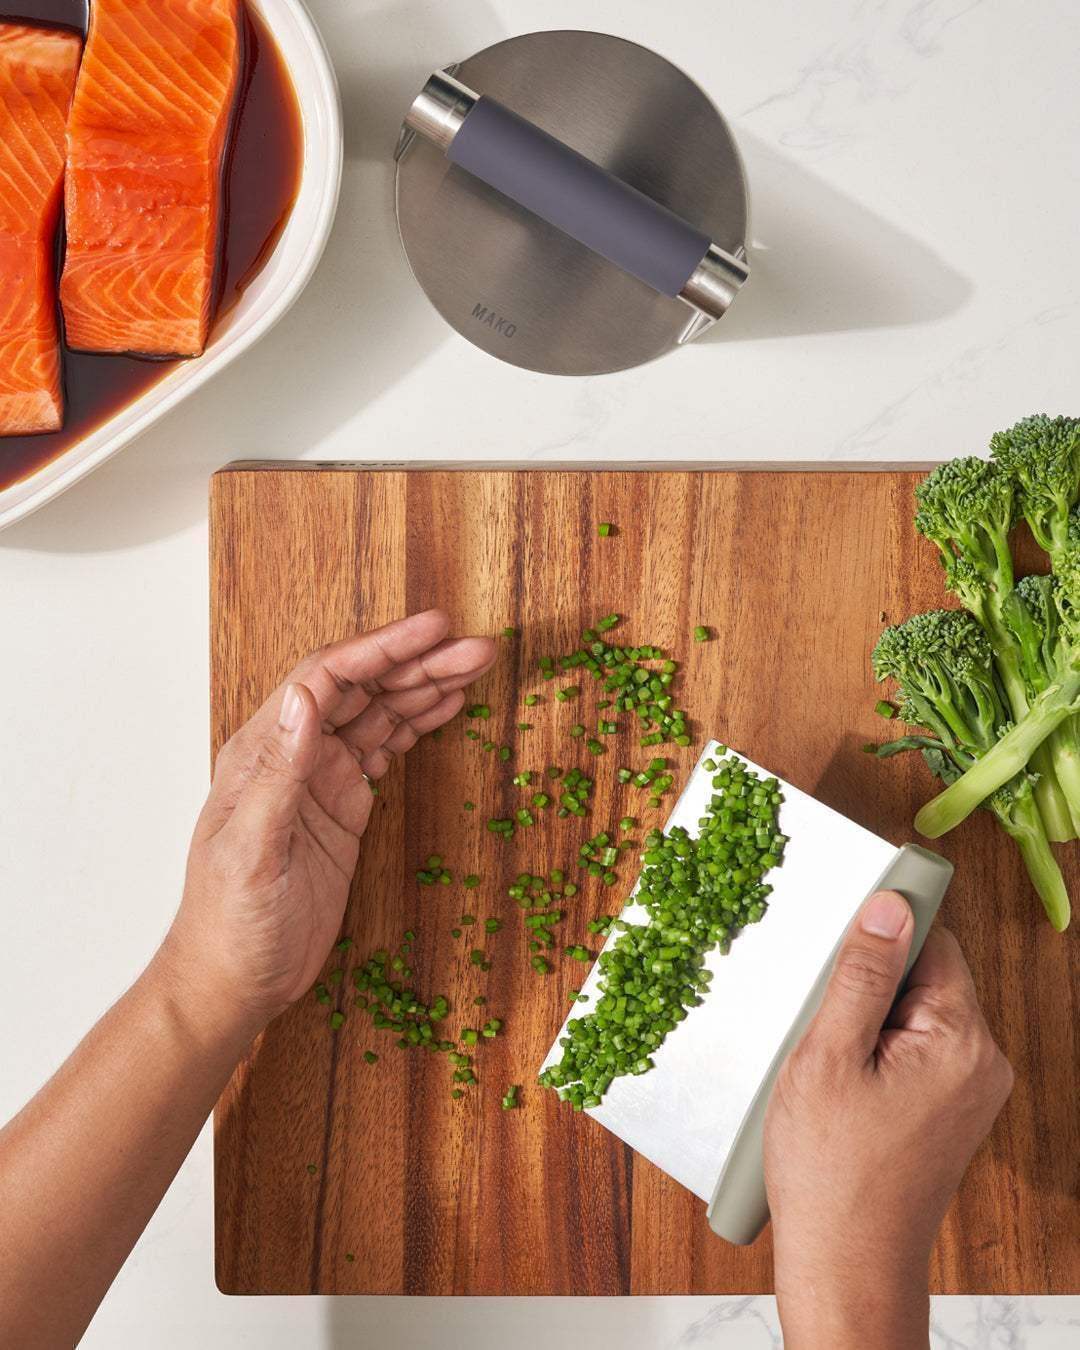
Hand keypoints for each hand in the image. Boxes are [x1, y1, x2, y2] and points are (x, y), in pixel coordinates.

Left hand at [159, 610, 495, 1041]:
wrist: (235, 979)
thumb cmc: (232, 920)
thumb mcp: (254, 849)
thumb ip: (280, 772)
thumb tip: (304, 696)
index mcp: (263, 750)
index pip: (327, 677)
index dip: (381, 648)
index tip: (434, 629)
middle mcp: (292, 752)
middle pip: (360, 686)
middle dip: (417, 661)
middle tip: (475, 647)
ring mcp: (320, 776)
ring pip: (377, 712)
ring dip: (424, 686)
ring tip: (473, 665)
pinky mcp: (343, 803)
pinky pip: (383, 747)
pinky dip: (416, 723)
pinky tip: (447, 706)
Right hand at [764, 891, 1012, 1349]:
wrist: (846, 1266)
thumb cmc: (830, 1171)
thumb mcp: (829, 1055)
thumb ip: (863, 975)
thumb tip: (891, 906)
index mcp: (961, 1040)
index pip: (935, 942)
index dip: (885, 930)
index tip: (840, 935)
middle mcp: (982, 1062)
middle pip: (927, 977)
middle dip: (870, 982)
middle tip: (821, 1018)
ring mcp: (971, 1091)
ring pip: (917, 1014)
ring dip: (869, 1018)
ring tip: (827, 1060)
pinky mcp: (951, 1112)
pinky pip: (917, 1050)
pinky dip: (877, 1050)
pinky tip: (840, 1082)